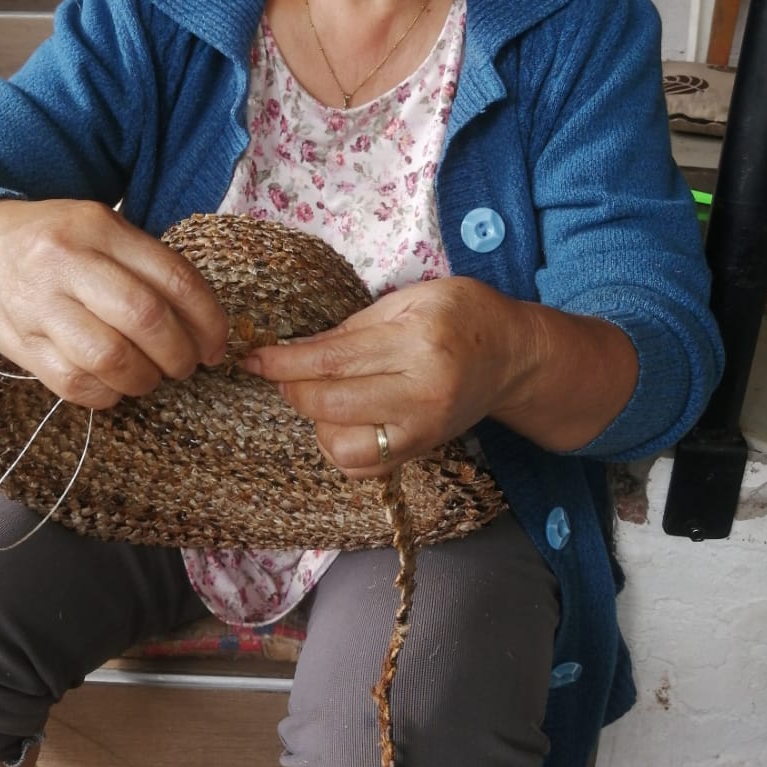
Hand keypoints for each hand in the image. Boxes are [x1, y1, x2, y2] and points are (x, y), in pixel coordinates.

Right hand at [0, 199, 228, 407]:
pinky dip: (107, 394)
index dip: (207, 320)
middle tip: (186, 365)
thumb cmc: (58, 243)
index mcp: (99, 227)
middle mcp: (67, 262)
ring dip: (144, 379)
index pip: (174, 278)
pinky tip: (116, 386)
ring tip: (150, 377)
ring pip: (109, 357)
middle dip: (179, 353)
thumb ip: (149, 266)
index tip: (216, 345)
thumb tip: (205, 325)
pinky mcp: (18, 344)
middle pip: (145, 318)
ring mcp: (38, 304)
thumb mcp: (103, 230)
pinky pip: (74, 384)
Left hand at [241, 277, 528, 477]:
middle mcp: (421, 393)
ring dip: (316, 422)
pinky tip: (342, 421)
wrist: (513, 356)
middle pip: (330, 405)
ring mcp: (422, 429)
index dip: (283, 362)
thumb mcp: (409, 300)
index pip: (332, 360)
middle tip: (284, 373)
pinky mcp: (421, 451)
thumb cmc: (462, 315)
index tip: (253, 359)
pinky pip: (362, 467)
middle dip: (292, 389)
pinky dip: (338, 447)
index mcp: (417, 342)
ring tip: (322, 396)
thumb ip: (352, 328)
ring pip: (341, 446)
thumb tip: (295, 351)